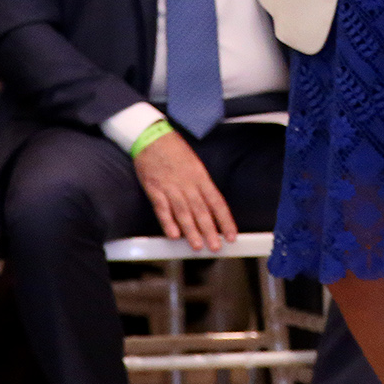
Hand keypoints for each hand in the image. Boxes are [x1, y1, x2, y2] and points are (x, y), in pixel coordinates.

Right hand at [133, 130, 236, 250]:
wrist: (152, 136)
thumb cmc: (174, 149)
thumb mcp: (195, 164)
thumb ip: (202, 185)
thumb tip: (211, 207)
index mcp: (201, 176)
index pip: (217, 202)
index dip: (225, 220)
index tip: (231, 235)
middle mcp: (188, 183)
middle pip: (201, 210)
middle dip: (209, 230)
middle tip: (216, 247)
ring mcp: (171, 187)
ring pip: (183, 212)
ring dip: (191, 231)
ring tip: (197, 246)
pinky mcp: (154, 189)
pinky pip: (162, 208)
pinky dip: (168, 222)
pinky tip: (174, 234)